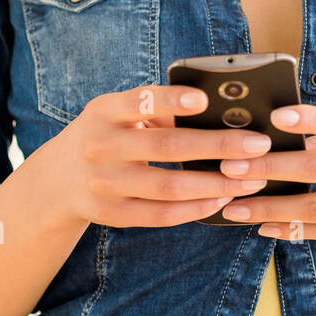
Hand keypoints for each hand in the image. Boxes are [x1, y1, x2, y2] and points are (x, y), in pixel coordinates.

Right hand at [39, 84, 273, 228]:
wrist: (56, 181)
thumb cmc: (107, 136)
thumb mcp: (118, 114)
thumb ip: (157, 110)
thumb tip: (218, 112)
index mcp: (104, 111)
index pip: (139, 101)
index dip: (171, 101)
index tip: (204, 100)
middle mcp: (100, 145)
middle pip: (167, 146)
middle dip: (219, 146)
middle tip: (259, 144)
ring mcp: (103, 183)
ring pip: (169, 186)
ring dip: (217, 183)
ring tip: (252, 178)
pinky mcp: (110, 214)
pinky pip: (160, 214)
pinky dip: (196, 208)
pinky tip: (223, 200)